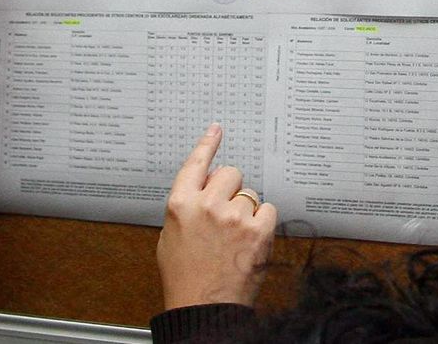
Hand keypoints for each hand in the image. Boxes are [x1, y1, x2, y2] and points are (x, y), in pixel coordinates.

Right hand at [157, 123, 277, 309]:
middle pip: (231, 174)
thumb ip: (186, 207)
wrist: (203, 308)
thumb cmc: (185, 278)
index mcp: (181, 204)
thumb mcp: (170, 237)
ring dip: (246, 210)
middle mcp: (207, 205)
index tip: (217, 130)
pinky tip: (250, 240)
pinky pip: (267, 210)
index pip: (196, 164)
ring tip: (235, 237)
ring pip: (250, 194)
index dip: (208, 144)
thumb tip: (204, 189)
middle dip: (231, 189)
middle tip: (226, 213)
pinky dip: (262, 223)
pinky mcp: (257, 230)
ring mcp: (234, 216)